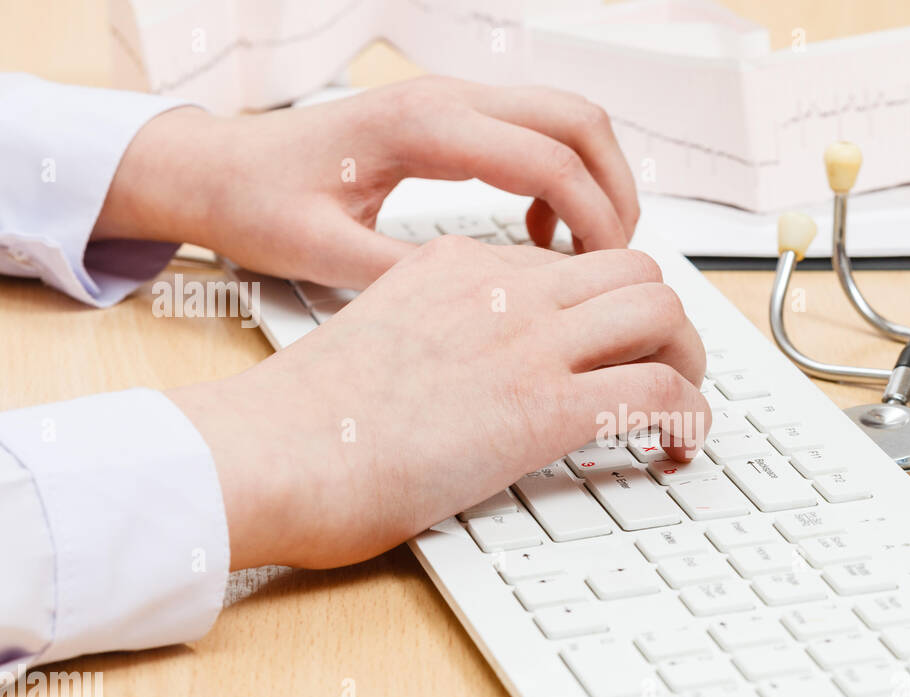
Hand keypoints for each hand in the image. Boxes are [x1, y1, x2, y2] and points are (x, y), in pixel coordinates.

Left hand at [93, 77, 639, 287]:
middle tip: (614, 261)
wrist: (217, 168)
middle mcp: (445, 99)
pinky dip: (561, 179)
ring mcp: (451, 101)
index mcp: (421, 128)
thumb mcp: (326, 256)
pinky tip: (537, 235)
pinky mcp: (450, 117)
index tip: (606, 275)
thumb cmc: (259, 204)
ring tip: (586, 252)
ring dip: (595, 181)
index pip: (549, 158)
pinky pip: (536, 132)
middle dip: (615, 191)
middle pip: (578, 120)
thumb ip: (408, 277)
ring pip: (567, 118)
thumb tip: (488, 306)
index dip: (595, 218)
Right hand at [167, 238, 707, 569]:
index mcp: (459, 265)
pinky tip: (680, 450)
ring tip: (682, 413)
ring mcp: (528, 341)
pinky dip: (691, 421)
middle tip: (666, 374)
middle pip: (634, 269)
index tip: (613, 351)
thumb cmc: (306, 420)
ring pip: (662, 314)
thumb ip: (438, 337)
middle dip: (666, 324)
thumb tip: (474, 379)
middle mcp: (503, 288)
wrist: (268, 452)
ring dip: (689, 364)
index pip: (570, 266)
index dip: (607, 311)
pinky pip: (661, 394)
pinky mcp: (543, 406)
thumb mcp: (382, 342)